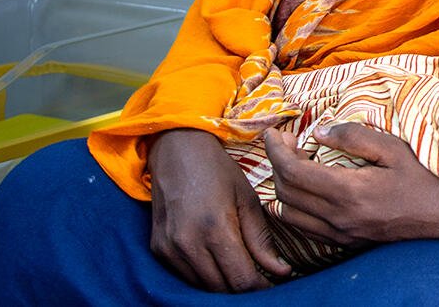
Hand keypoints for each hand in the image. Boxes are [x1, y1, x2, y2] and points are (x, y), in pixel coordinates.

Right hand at [147, 129, 292, 291]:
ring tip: (239, 265)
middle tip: (259, 274)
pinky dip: (204, 275)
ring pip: (203, 286)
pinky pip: (185, 276)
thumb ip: (261, 240)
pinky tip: (216, 258)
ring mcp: (169, 249)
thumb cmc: (217, 170)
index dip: (261, 287)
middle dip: (244, 286)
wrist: (176, 150)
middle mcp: (188, 244)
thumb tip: (280, 272)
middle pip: (222, 288)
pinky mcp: (158, 250)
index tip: (273, 283)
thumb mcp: (247, 199)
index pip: (241, 280)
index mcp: (215, 229)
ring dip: (223, 282)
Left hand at [264, 123, 438, 244]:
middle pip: (285, 193)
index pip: (292, 171)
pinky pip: (306, 227)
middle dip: (277, 164)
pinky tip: (311, 188)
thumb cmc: (427, 177)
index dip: (276, 149)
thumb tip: (318, 132)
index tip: (274, 132)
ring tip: (298, 163)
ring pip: (290, 214)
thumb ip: (354, 137)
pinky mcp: (348, 242)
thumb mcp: (394, 148)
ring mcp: (343, 234)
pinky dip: (296, 205)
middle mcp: (339, 219)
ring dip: (284, 187)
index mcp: (349, 192)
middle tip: (289, 142)